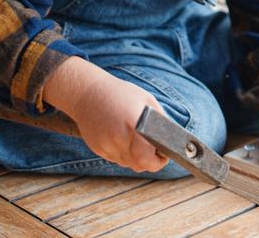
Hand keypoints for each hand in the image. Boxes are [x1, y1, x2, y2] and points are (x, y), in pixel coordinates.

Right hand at [45, 57, 167, 173]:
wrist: (87, 93)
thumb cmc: (120, 94)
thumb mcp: (147, 100)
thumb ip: (161, 120)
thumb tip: (172, 137)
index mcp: (134, 124)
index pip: (148, 159)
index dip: (159, 160)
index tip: (164, 155)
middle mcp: (119, 138)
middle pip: (139, 165)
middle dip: (149, 161)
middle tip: (154, 151)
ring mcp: (106, 145)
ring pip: (127, 163)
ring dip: (136, 157)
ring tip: (138, 141)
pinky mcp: (97, 148)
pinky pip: (115, 158)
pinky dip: (123, 153)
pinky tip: (124, 138)